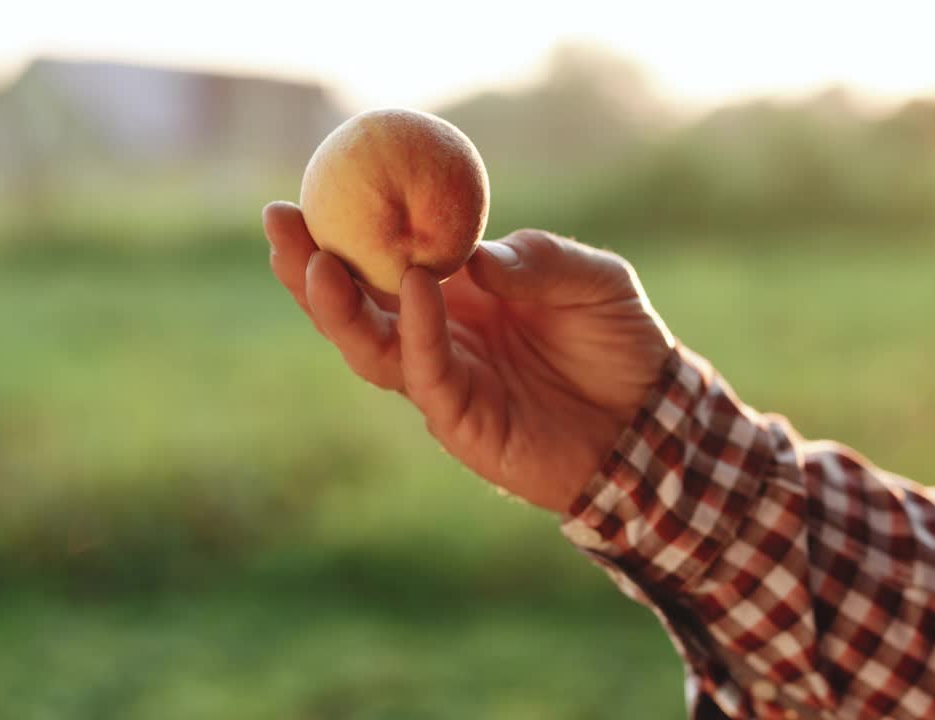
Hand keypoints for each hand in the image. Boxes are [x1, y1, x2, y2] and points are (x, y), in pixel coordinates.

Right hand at [263, 201, 672, 513]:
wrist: (656, 421)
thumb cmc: (622, 343)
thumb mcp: (594, 280)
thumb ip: (540, 260)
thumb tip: (472, 257)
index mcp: (456, 297)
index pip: (383, 263)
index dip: (342, 232)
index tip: (304, 192)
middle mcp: (437, 337)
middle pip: (356, 305)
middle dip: (309, 267)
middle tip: (278, 224)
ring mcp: (444, 382)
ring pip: (370, 347)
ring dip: (339, 308)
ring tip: (315, 263)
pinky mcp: (462, 422)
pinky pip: (427, 373)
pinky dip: (416, 330)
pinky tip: (416, 288)